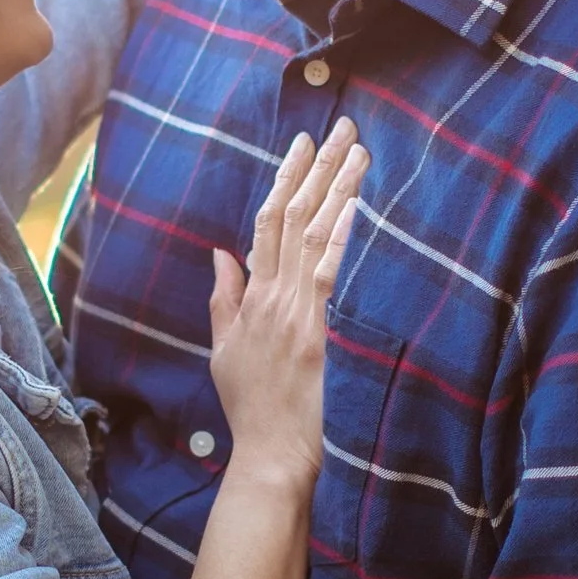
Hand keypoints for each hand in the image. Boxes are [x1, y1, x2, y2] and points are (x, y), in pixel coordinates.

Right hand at [204, 119, 366, 486]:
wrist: (270, 452)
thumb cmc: (251, 407)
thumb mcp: (223, 349)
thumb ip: (224, 298)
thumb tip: (222, 254)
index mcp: (249, 298)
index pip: (265, 223)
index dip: (284, 179)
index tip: (301, 144)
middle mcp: (270, 296)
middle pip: (292, 216)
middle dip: (316, 167)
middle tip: (338, 126)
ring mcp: (292, 312)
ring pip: (312, 234)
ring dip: (336, 188)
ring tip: (356, 149)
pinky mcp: (313, 332)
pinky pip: (325, 273)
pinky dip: (338, 236)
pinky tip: (353, 203)